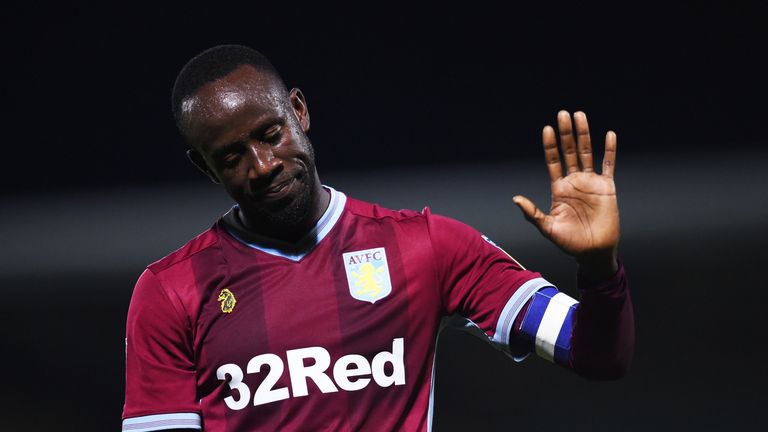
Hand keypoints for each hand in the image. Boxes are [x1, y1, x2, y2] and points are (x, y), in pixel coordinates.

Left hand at [513, 111, 618, 278]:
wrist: (593, 252)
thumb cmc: (569, 243)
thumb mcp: (547, 228)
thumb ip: (532, 213)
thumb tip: (515, 199)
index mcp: (559, 188)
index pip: (553, 161)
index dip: (550, 146)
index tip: (547, 129)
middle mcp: (574, 181)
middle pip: (569, 151)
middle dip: (566, 133)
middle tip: (563, 114)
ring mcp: (591, 183)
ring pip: (587, 153)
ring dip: (584, 134)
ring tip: (580, 115)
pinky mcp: (607, 187)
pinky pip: (609, 164)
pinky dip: (610, 150)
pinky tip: (609, 134)